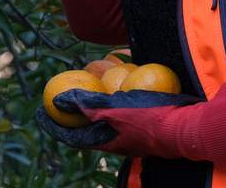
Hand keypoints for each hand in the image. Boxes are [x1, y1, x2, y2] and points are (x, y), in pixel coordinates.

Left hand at [36, 88, 201, 159]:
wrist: (186, 126)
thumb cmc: (151, 117)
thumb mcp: (116, 109)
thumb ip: (89, 105)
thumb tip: (59, 100)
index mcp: (106, 142)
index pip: (70, 136)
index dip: (53, 126)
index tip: (39, 112)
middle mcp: (116, 141)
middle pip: (85, 129)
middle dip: (70, 116)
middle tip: (60, 96)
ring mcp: (130, 134)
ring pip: (102, 122)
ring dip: (90, 108)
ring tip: (83, 89)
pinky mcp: (143, 125)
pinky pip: (120, 113)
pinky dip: (111, 101)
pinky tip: (114, 84)